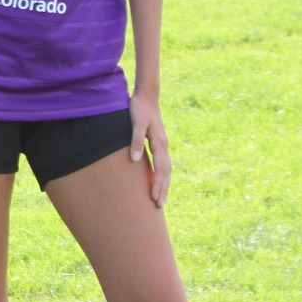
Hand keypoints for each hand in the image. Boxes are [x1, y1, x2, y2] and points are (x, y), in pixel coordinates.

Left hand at [129, 87, 170, 207]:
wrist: (147, 97)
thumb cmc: (139, 109)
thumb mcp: (135, 123)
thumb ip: (135, 141)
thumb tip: (135, 160)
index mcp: (159, 142)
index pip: (161, 168)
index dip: (158, 183)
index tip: (155, 197)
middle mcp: (164, 145)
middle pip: (166, 172)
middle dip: (163, 188)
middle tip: (159, 205)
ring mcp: (163, 144)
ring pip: (166, 169)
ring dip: (164, 184)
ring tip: (160, 199)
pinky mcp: (159, 143)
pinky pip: (162, 163)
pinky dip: (162, 175)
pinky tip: (157, 182)